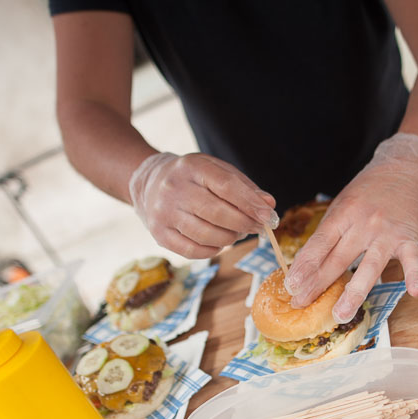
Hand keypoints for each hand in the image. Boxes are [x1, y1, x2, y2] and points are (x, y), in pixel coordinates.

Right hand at [129, 152, 276, 258]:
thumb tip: (268, 205)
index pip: (226, 186)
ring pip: (207, 235)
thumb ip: (244, 187)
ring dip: (231, 238)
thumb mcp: (216, 170)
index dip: (251, 203)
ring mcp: (164, 213)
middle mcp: (174, 189)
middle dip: (244, 223)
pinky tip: (219, 242)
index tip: (268, 216)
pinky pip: (194, 251)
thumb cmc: (193, 178)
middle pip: (217, 213)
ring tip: (237, 232)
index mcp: (192, 167)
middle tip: (256, 227)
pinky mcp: (159, 234)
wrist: (149, 184)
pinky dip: (214, 250)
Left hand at [285, 134, 417, 321]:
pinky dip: (415, 275)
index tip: (291, 285)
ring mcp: (387, 232)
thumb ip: (330, 234)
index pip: (320, 243)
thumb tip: (307, 266)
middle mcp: (364, 223)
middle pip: (338, 258)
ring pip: (369, 266)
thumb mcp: (342, 205)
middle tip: (302, 304)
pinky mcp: (411, 237)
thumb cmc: (368, 191)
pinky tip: (414, 292)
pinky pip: (414, 260)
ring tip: (340, 314)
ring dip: (354, 293)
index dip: (305, 265)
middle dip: (318, 284)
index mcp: (343, 214)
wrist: (404, 168)